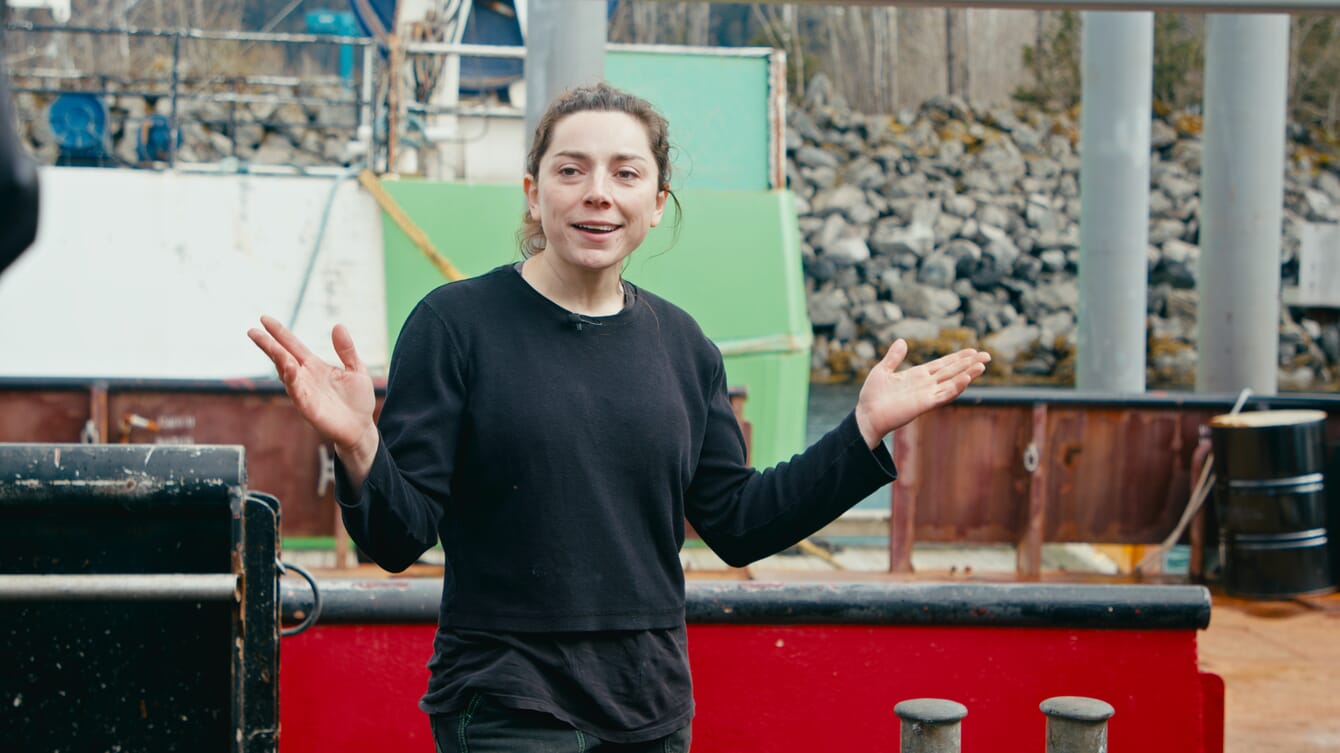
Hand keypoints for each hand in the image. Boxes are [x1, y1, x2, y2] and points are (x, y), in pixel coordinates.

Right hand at [247, 315, 378, 481]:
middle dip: (268, 344)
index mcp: (315, 366)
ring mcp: (304, 392)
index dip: (280, 333)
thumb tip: (338, 325)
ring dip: (277, 359)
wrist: (361, 427)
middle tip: (252, 331)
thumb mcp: (356, 369)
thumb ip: (346, 349)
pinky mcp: (307, 407)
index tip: (265, 319)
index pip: (293, 346)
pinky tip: (288, 367)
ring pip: (285, 373)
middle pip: (282, 357)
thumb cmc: (358, 400)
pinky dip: (291, 380)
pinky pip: (296, 392)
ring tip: (269, 344)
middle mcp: (305, 377)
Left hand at [854, 339, 989, 447]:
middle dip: (969, 363)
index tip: (973, 350)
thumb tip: (902, 341)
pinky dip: (955, 387)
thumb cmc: (872, 396)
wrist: (866, 415)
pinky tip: (966, 379)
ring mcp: (926, 394)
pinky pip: (943, 395)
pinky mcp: (924, 404)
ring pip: (952, 382)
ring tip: (982, 366)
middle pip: (952, 371)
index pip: (942, 364)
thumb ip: (894, 357)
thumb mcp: (882, 370)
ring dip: (967, 374)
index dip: (958, 357)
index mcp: (917, 375)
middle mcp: (926, 384)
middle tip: (987, 355)